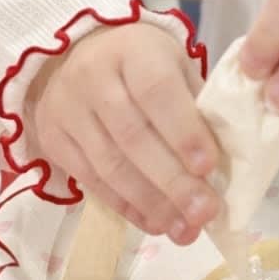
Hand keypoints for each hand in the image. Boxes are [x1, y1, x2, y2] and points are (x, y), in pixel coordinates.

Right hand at [29, 23, 220, 242]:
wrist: (83, 52)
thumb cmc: (146, 62)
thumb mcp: (177, 65)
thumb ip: (198, 105)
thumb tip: (225, 164)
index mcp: (134, 50)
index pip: (157, 91)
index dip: (183, 131)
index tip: (208, 167)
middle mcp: (94, 77)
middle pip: (133, 136)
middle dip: (172, 181)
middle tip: (204, 212)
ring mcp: (68, 109)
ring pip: (110, 165)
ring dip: (151, 203)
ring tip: (183, 229)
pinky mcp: (53, 139)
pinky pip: (91, 181)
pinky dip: (126, 206)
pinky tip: (154, 223)